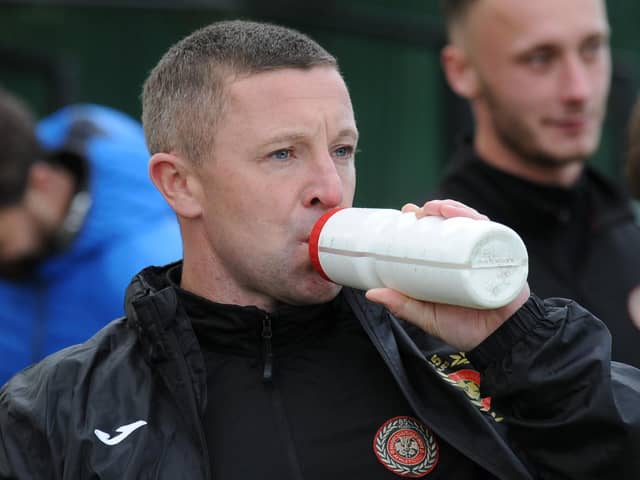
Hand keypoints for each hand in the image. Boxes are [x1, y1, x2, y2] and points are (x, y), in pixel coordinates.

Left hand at [365, 199, 529, 350]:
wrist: (500, 344)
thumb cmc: (464, 329)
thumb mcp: (427, 316)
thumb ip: (402, 306)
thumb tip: (370, 293)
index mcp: (451, 265)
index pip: (438, 234)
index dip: (422, 219)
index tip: (405, 213)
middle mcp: (469, 256)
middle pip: (454, 224)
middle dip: (435, 209)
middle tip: (416, 211)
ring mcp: (487, 256)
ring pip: (473, 224)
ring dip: (455, 209)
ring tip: (437, 208)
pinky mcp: (506, 259)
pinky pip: (497, 236)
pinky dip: (482, 222)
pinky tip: (468, 217)